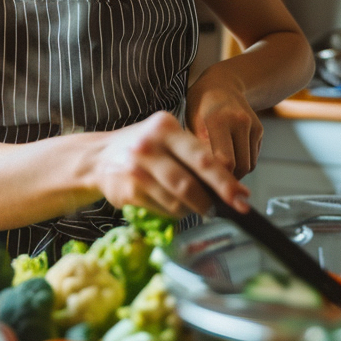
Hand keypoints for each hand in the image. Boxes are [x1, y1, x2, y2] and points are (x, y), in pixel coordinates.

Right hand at [92, 112, 250, 217]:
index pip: (202, 158)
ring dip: (194, 209)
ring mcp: (136, 170)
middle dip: (214, 200)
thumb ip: (195, 156)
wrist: (98, 157)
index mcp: (165, 128)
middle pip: (189, 182)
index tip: (242, 196)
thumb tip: (233, 187)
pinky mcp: (127, 191)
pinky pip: (162, 209)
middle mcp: (148, 146)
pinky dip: (176, 213)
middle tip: (232, 210)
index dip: (225, 181)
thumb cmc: (144, 147)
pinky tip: (177, 207)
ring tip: (200, 207)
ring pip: (176, 200)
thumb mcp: (167, 138)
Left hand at [185, 68, 262, 178]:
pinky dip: (241, 165)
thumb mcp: (190, 121)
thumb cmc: (199, 105)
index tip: (205, 188)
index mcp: (217, 119)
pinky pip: (252, 159)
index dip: (216, 178)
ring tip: (218, 172)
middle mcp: (239, 122)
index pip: (224, 160)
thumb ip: (197, 148)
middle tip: (210, 186)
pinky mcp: (260, 131)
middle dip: (226, 180)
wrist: (223, 83)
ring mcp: (252, 126)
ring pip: (248, 166)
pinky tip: (228, 159)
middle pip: (239, 166)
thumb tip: (200, 179)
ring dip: (234, 174)